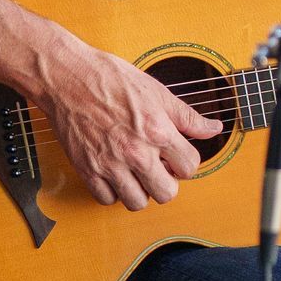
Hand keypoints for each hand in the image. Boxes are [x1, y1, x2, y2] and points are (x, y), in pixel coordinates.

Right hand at [40, 38, 222, 207]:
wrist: (67, 77)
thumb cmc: (109, 78)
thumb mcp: (157, 91)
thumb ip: (187, 116)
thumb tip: (214, 128)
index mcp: (157, 131)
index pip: (190, 167)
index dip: (186, 161)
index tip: (176, 155)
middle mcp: (135, 152)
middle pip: (167, 193)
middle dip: (167, 182)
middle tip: (158, 168)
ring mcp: (110, 164)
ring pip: (137, 202)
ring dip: (141, 191)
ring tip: (137, 173)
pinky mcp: (87, 169)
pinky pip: (106, 199)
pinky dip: (112, 191)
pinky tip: (115, 174)